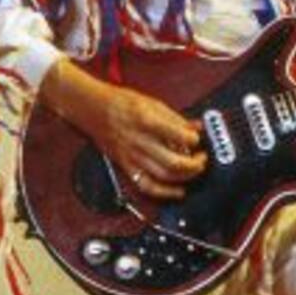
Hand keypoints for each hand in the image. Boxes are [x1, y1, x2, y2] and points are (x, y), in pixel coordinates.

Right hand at [38, 58, 206, 199]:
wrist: (93, 108)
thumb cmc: (120, 102)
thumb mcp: (151, 101)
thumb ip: (174, 117)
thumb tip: (196, 127)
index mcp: (146, 120)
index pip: (179, 136)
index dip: (194, 140)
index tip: (198, 139)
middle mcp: (140, 140)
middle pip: (174, 162)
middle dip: (194, 164)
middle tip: (201, 159)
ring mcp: (132, 156)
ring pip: (164, 176)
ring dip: (185, 177)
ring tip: (193, 170)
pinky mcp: (126, 166)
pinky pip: (147, 185)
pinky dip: (165, 193)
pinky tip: (178, 190)